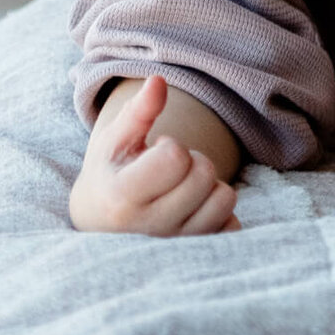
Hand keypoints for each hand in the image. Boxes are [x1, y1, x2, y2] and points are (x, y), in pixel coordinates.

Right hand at [69, 75, 241, 235]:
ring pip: (225, 199)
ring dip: (210, 184)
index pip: (175, 158)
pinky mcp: (196, 254)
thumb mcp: (115, 139)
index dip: (171, 145)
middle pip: (204, 175)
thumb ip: (139, 110)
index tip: (154, 152)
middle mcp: (150, 229)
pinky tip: (195, 208)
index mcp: (123, 198)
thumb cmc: (110, 171)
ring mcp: (176, 246)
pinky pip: (232, 225)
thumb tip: (159, 80)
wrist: (102, 222)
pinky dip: (220, 211)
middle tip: (169, 169)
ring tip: (182, 187)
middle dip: (192, 161)